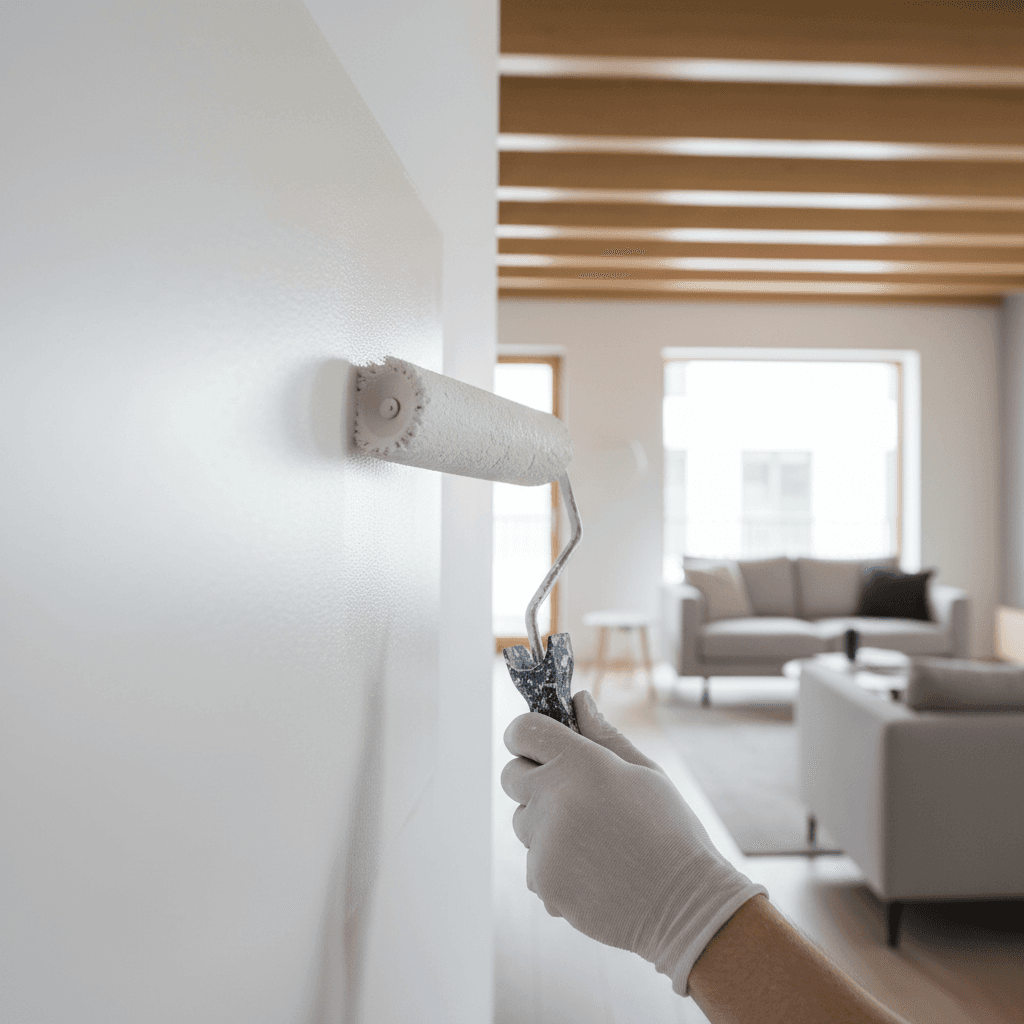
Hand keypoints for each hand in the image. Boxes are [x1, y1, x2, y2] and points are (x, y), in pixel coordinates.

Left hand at [501, 691, 766, 994]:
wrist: (686, 906)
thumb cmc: (670, 832)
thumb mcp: (645, 773)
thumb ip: (604, 735)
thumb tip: (579, 701)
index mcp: (582, 764)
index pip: (522, 730)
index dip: (526, 732)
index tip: (537, 742)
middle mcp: (555, 799)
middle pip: (511, 775)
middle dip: (533, 778)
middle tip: (572, 794)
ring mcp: (544, 843)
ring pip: (521, 821)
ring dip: (543, 824)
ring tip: (593, 839)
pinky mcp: (541, 881)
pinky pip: (533, 862)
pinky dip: (554, 865)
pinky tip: (594, 871)